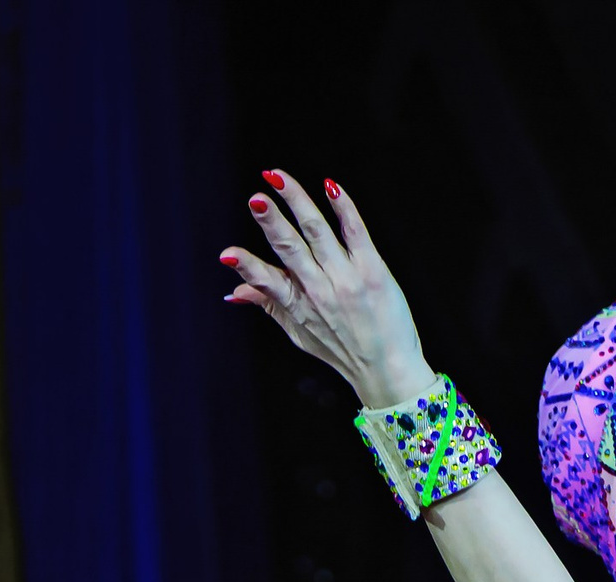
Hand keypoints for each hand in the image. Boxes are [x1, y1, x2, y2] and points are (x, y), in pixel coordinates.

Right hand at [224, 170, 435, 411]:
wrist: (387, 369)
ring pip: (317, 231)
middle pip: (290, 248)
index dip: (247, 267)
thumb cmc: (343, 351)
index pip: (268, 281)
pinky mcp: (372, 269)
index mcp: (298, 305)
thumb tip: (235, 291)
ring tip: (278, 177)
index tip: (227, 255)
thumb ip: (268, 306)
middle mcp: (320, 290)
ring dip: (297, 201)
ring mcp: (346, 278)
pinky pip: (354, 230)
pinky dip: (342, 207)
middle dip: (271, 222)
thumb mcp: (300, 334)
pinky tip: (329, 186)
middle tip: (256, 198)